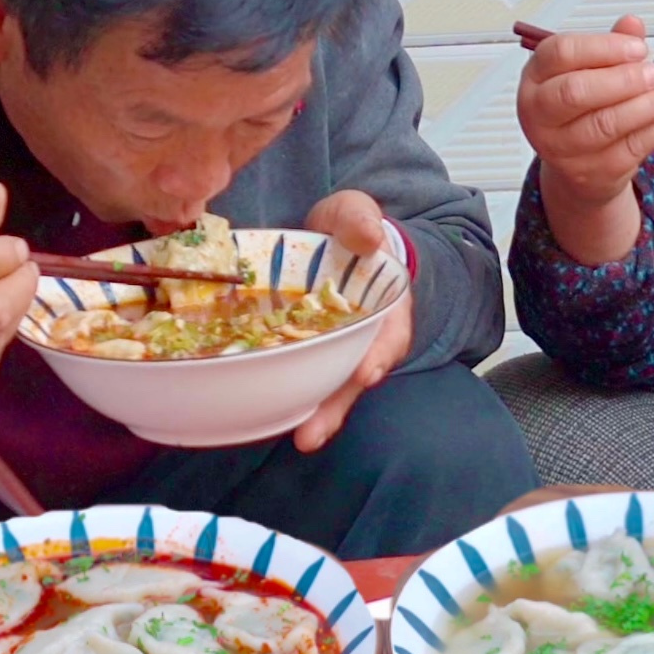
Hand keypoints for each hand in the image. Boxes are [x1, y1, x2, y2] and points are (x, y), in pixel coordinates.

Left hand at [290, 189, 413, 453]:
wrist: (332, 237)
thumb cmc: (350, 228)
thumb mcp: (357, 213)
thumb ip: (361, 220)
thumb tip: (370, 236)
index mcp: (384, 305)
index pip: (387, 334)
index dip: (378, 355)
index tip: (366, 374)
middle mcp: (363, 336)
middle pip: (355, 377)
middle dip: (338, 406)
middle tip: (313, 434)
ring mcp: (335, 348)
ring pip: (330, 387)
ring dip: (316, 415)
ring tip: (300, 440)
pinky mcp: (306, 350)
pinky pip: (298, 375)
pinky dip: (286, 397)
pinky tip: (265, 417)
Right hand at [519, 16, 653, 264]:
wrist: (579, 167)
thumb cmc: (583, 108)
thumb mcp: (589, 70)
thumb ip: (610, 46)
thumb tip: (632, 24)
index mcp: (536, 76)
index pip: (561, 53)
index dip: (603, 48)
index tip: (638, 48)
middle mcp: (539, 113)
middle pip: (576, 91)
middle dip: (624, 80)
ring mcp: (562, 147)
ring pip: (605, 124)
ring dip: (647, 106)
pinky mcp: (592, 172)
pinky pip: (630, 148)